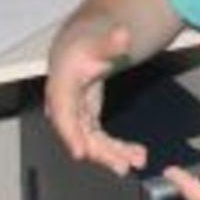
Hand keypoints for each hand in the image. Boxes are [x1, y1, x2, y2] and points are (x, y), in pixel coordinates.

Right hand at [44, 22, 146, 174]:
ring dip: (113, 153)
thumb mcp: (101, 38)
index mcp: (62, 85)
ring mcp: (75, 115)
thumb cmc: (86, 43)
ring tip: (137, 160)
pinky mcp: (85, 120)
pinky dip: (116, 147)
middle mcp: (64, 105)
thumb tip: (122, 34)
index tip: (80, 153)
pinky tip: (134, 153)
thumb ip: (112, 41)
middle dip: (100, 152)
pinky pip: (99, 139)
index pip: (64, 114)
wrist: (81, 46)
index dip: (71, 134)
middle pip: (79, 134)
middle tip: (122, 165)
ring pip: (90, 141)